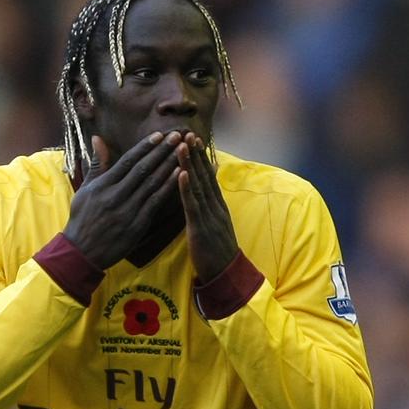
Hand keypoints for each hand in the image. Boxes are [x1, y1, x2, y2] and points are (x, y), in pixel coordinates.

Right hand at [63, 131, 182, 268]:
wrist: (82, 252)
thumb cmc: (82, 219)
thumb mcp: (85, 189)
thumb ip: (96, 164)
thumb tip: (97, 138)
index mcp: (103, 185)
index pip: (127, 161)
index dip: (145, 147)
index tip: (159, 135)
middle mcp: (116, 195)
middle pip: (143, 169)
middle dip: (161, 151)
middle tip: (177, 136)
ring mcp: (127, 211)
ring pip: (152, 184)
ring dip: (169, 166)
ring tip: (183, 152)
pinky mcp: (137, 225)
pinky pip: (156, 203)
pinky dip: (168, 188)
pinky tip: (180, 176)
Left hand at [177, 134, 238, 282]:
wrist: (227, 276)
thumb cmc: (217, 252)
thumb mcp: (215, 226)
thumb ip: (211, 208)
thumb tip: (207, 194)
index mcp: (217, 206)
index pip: (208, 177)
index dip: (200, 157)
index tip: (193, 138)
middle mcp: (215, 207)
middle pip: (204, 176)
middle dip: (195, 153)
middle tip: (186, 132)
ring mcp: (209, 216)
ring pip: (198, 186)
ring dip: (190, 164)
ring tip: (182, 145)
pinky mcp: (201, 228)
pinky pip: (193, 205)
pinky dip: (187, 188)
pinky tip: (181, 174)